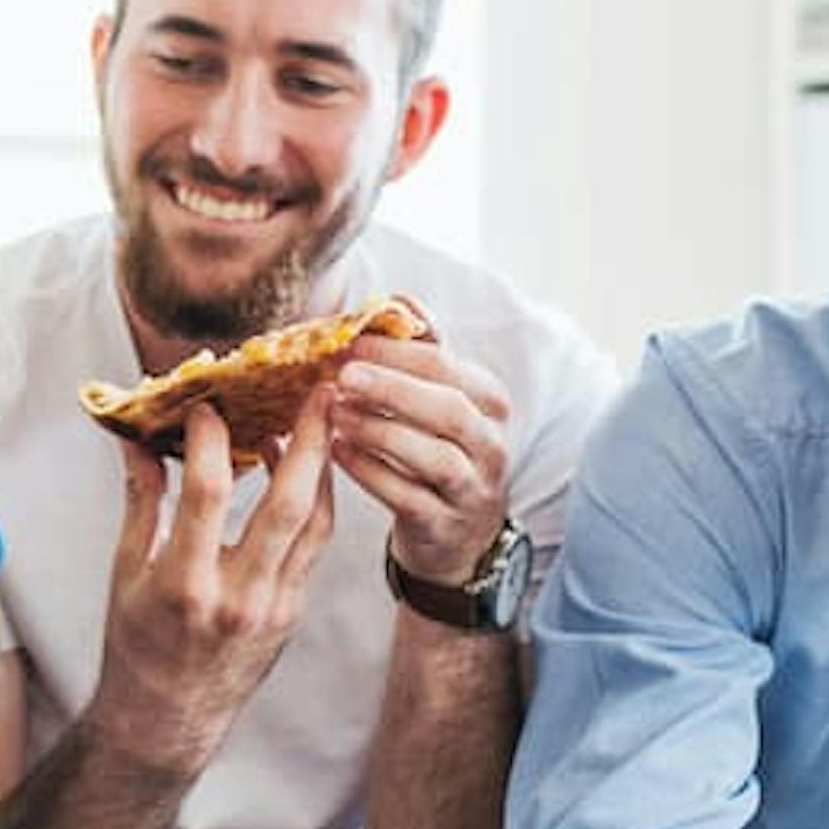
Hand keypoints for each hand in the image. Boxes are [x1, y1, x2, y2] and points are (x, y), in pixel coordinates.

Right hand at [86, 398, 339, 768]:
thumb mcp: (125, 572)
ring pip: (316, 524)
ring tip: (323, 421)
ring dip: (324, 467)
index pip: (208, 492)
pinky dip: (315, 503)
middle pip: (289, 504)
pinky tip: (305, 472)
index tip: (207, 404)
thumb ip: (141, 503)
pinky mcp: (291, 613)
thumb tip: (139, 441)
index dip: (211, 438)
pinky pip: (313, 547)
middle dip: (309, 441)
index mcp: (185, 582)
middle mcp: (237, 595)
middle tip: (318, 392)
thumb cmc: (136, 647)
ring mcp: (273, 607)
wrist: (167, 720)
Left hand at [327, 339, 518, 587]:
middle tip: (343, 375)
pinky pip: (410, 497)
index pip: (448, 367)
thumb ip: (423, 350)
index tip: (350, 342)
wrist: (459, 533)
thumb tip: (401, 296)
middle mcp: (491, 444)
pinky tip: (339, 453)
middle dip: (394, 389)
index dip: (398, 353)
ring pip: (435, 457)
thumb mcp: (441, 398)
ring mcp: (473, 489)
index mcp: (490, 402)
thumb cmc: (440, 449)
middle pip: (450, 409)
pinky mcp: (445, 526)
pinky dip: (372, 474)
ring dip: (381, 432)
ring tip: (337, 415)